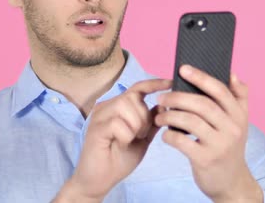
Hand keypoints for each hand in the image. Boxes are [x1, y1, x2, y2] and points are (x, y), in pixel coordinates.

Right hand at [56, 79, 171, 201]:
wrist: (99, 181)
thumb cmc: (118, 159)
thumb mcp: (142, 139)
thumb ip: (151, 122)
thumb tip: (163, 104)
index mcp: (117, 107)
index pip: (137, 88)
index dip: (153, 84)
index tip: (170, 82)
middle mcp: (106, 107)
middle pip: (133, 96)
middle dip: (144, 116)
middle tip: (140, 134)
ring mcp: (99, 116)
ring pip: (125, 106)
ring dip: (135, 125)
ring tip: (131, 139)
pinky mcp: (95, 128)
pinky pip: (117, 123)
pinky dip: (126, 135)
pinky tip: (121, 144)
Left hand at [155, 65, 262, 201]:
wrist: (231, 182)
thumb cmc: (229, 146)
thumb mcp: (239, 123)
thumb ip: (238, 98)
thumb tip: (232, 73)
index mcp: (239, 115)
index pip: (220, 90)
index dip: (201, 77)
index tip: (183, 69)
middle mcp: (232, 128)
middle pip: (202, 104)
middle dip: (178, 97)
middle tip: (162, 97)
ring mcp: (219, 144)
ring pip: (190, 121)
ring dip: (169, 115)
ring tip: (159, 116)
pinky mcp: (206, 159)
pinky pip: (182, 141)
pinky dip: (169, 136)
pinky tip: (165, 135)